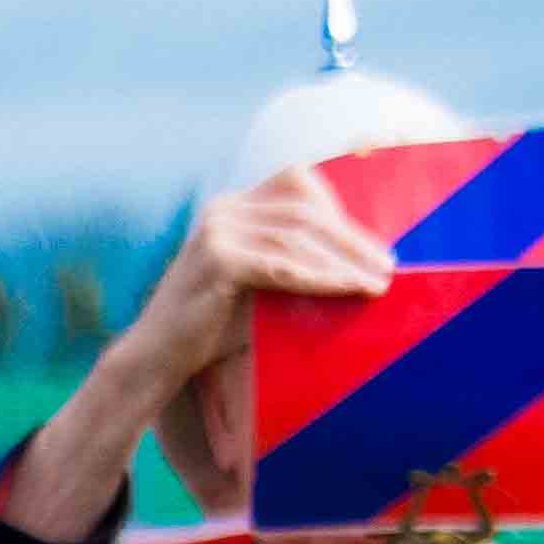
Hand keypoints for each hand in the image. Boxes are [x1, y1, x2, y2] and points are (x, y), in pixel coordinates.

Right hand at [5, 171, 402, 542]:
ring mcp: (216, 231)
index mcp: (232, 207)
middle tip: (387, 268)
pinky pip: (280, 265)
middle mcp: (223, 209)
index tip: (370, 247)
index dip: (337, 209)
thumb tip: (356, 265)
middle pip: (303, 209)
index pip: (296, 183)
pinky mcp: (216, 261)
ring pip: (296, 237)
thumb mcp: (256, 285)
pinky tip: (347, 290)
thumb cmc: (211, 331)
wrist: (156, 361)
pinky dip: (319, 278)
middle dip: (352, 239)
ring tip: (375, 284)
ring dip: (343, 262)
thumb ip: (290, 263)